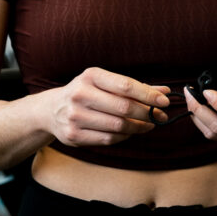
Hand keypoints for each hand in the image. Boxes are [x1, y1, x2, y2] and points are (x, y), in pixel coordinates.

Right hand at [45, 67, 169, 146]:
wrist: (52, 110)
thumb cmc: (87, 93)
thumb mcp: (105, 83)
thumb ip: (135, 87)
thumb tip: (165, 91)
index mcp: (90, 76)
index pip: (126, 86)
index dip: (148, 95)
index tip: (164, 101)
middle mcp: (80, 94)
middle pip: (124, 108)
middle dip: (147, 113)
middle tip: (160, 116)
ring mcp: (75, 116)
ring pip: (118, 126)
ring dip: (138, 127)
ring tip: (147, 125)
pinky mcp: (73, 135)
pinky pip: (108, 139)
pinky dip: (124, 136)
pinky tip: (129, 132)